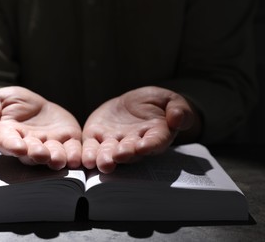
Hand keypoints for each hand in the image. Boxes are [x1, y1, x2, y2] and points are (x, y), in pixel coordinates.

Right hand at [0, 86, 81, 169]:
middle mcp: (28, 146)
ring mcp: (49, 146)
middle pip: (31, 154)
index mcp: (8, 136)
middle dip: (36, 154)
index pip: (8, 143)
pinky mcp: (67, 143)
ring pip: (52, 156)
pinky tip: (77, 158)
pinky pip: (72, 151)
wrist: (38, 106)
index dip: (12, 146)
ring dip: (55, 158)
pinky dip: (74, 156)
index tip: (18, 147)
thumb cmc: (13, 103)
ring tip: (58, 158)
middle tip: (41, 154)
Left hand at [82, 86, 200, 172]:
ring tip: (102, 162)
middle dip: (125, 154)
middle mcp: (135, 144)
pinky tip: (86, 159)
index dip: (149, 145)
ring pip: (110, 153)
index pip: (155, 142)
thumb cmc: (157, 104)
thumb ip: (178, 110)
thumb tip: (178, 118)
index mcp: (156, 135)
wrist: (134, 104)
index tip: (143, 147)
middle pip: (131, 152)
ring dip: (106, 158)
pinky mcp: (97, 137)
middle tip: (119, 156)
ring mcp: (115, 142)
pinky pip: (92, 146)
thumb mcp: (172, 101)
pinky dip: (89, 153)